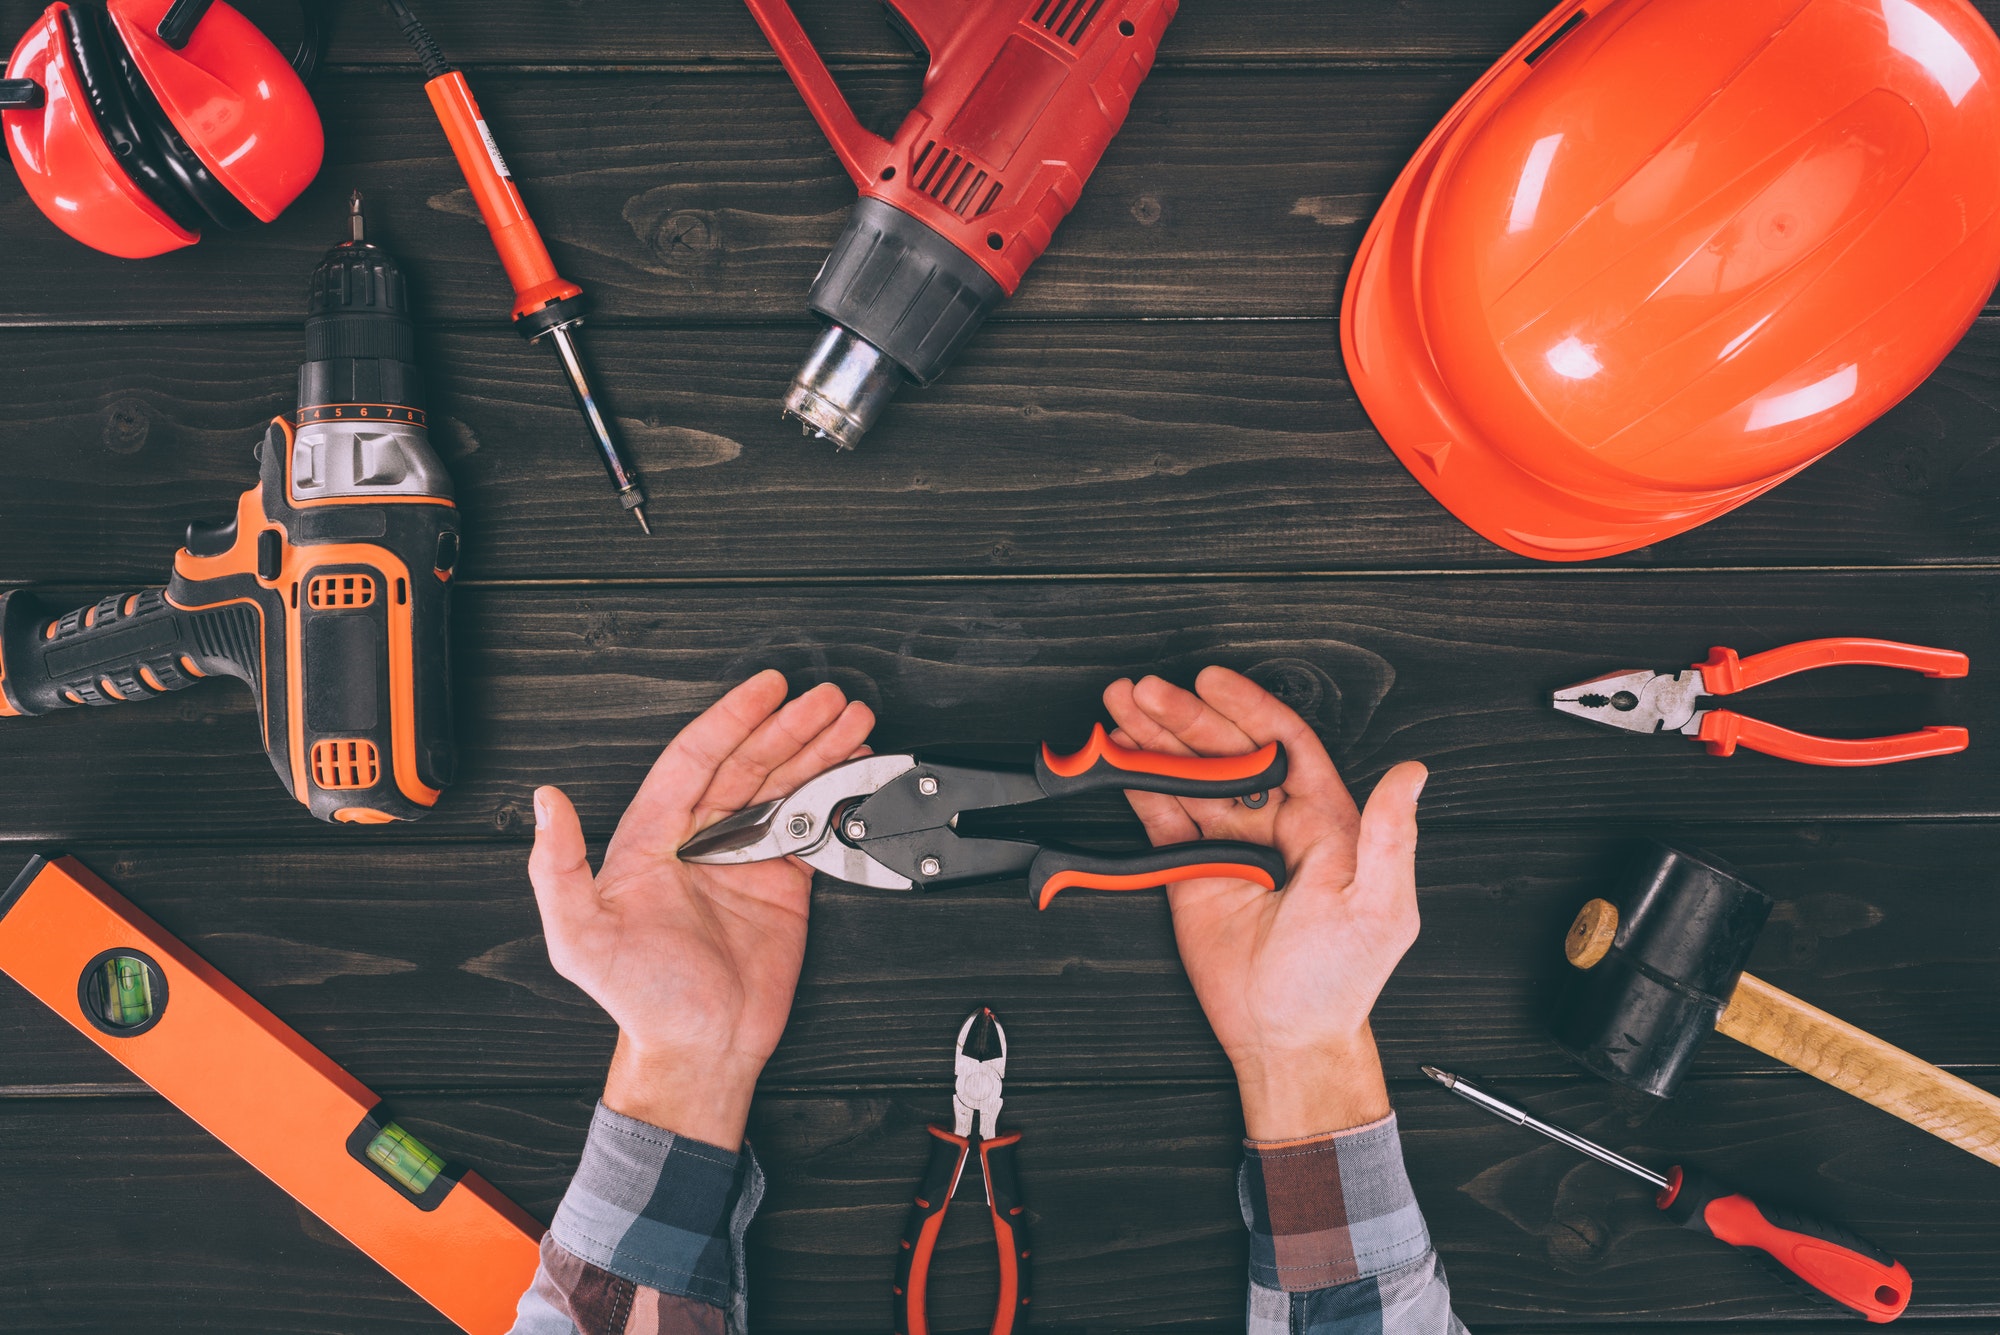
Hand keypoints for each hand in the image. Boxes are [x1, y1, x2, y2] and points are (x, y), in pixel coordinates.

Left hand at [528, 669, 874, 1147]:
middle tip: (827, 698)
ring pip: (782, 784)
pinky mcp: (781, 883)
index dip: (731, 718)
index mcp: (649, 839)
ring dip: (817, 748)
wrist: (700, 1051)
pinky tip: (852, 765)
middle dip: (789, 725)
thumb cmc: (640, 1001)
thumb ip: (559, 868)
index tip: (766, 690)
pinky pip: (809, 823)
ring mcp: (743, 857)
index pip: (694, 760)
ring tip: (851, 717)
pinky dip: (833, 792)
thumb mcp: (580, 938)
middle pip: (748, 762)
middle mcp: (699, 839)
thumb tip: (546, 803)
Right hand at [1102, 667, 1426, 1139]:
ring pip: (1190, 776)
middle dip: (1185, 717)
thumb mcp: (1380, 907)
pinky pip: (1164, 816)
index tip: (1213, 681)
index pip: (1283, 743)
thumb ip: (1393, 837)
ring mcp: (1231, 844)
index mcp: (1325, 820)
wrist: (1287, 1036)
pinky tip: (1118, 756)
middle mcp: (1276, 823)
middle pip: (1226, 752)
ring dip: (1155, 740)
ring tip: (1120, 707)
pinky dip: (1139, 785)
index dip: (1248, 707)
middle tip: (1147, 691)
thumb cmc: (1340, 980)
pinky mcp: (1193, 870)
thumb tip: (1413, 774)